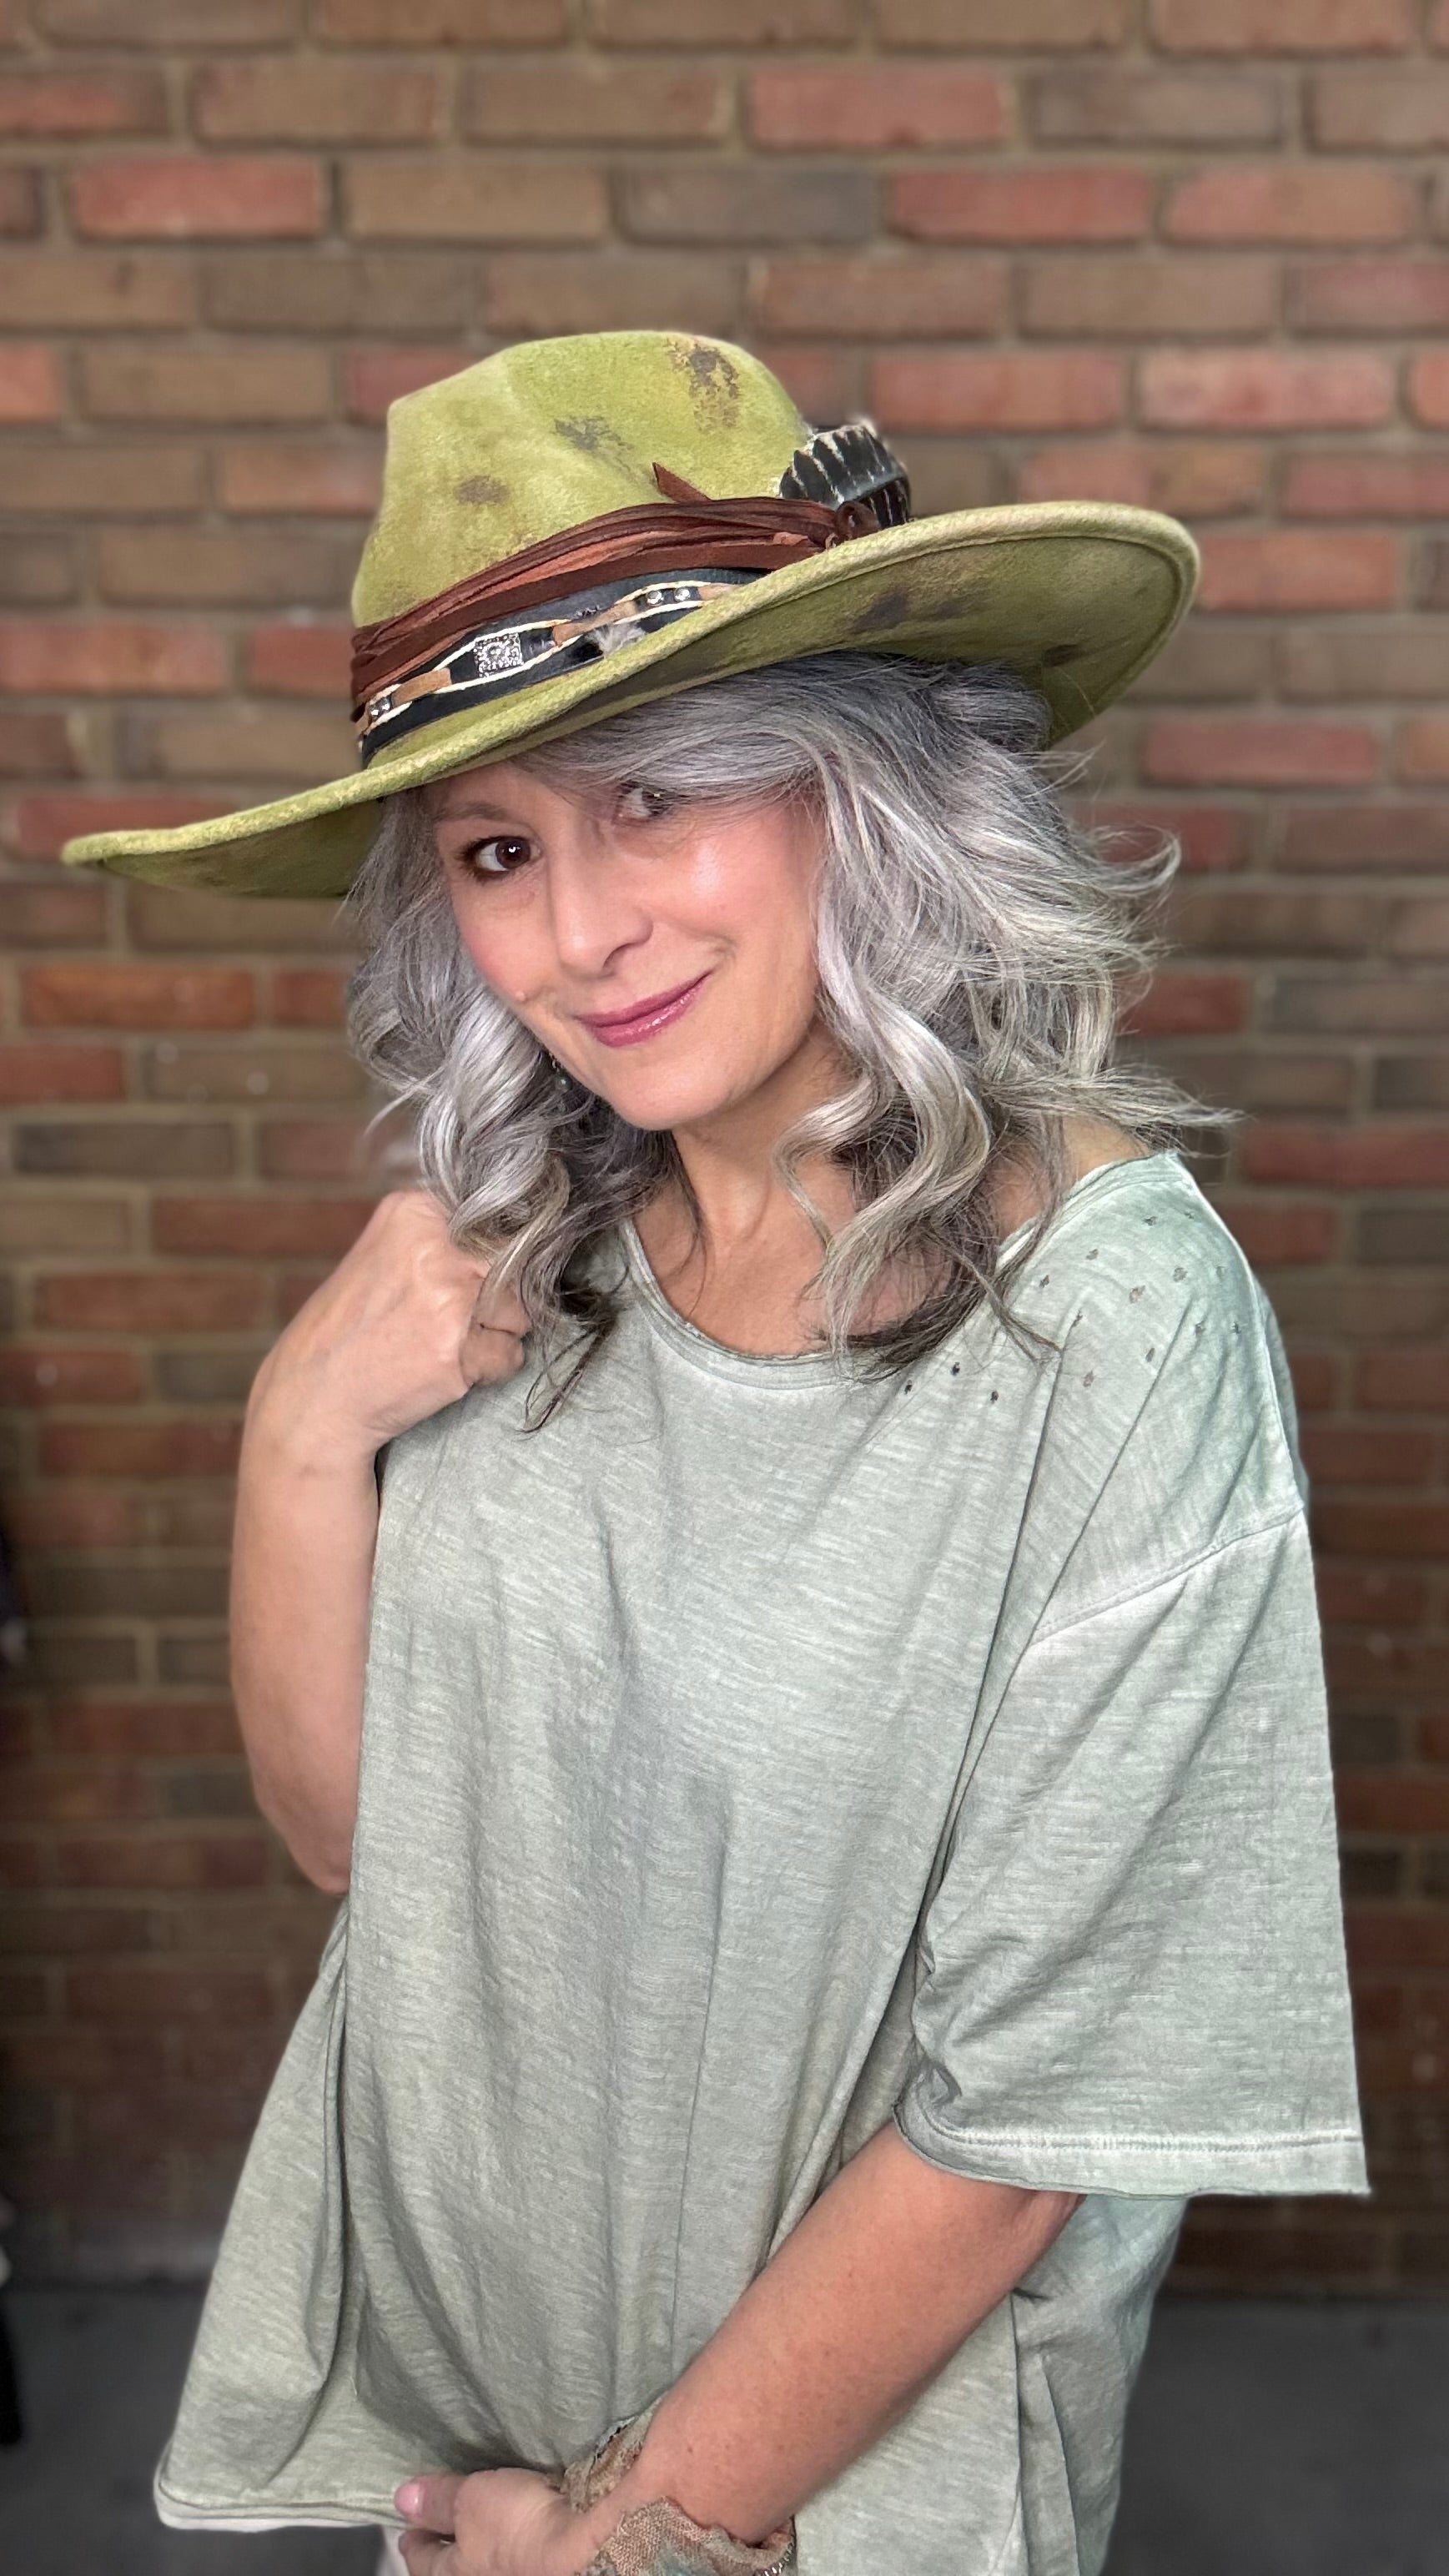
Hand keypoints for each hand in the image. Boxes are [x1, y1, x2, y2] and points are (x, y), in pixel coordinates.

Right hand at [247, 1187, 530, 1466]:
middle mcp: (434, 1245)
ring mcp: (447, 1296)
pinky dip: (489, 1369)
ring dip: (493, 1336)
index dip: (487, 1263)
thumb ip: (443, 1239)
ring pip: (520, 1312)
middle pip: (515, 1268)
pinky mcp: (459, 1347)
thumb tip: (525, 1236)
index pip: (499, 1225)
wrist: (313, 1396)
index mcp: (414, 1212)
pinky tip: (443, 1369)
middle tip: (442, 1322)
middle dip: (493, 1300)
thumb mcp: (385, 1255)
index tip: (458, 1282)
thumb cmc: (352, 1330)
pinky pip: (511, 1354)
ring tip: (440, 1346)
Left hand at [392, 2467, 596, 2575]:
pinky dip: (516, 2527)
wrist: (588, 2547)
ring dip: (486, 2533)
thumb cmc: (518, 2530)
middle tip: (445, 2515)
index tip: (410, 2525)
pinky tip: (522, 2511)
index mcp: (456, 2575)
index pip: (423, 2558)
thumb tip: (403, 2498)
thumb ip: (439, 2499)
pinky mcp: (550, 2557)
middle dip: (452, 2537)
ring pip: (491, 2552)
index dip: (415, 2537)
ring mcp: (518, 2570)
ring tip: (483, 2510)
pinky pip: (521, 2542)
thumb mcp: (470, 2501)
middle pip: (460, 2559)